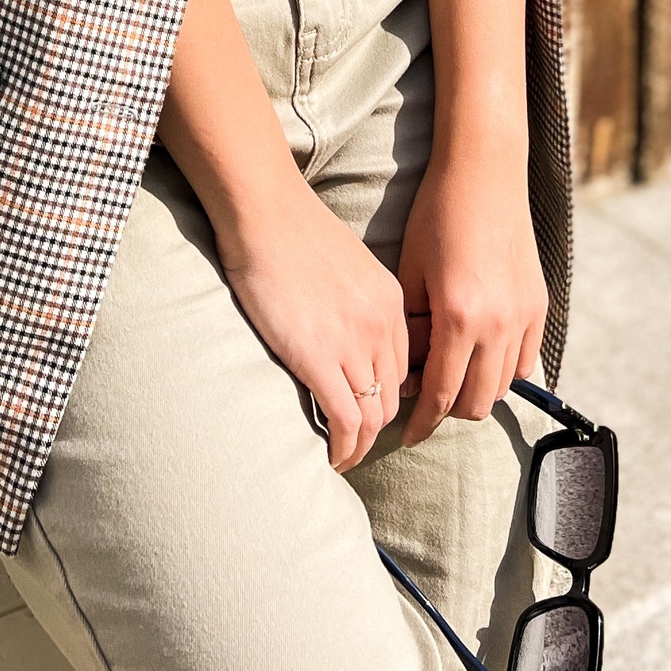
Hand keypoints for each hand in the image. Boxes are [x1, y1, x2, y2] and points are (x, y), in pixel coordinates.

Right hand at [217, 175, 409, 471]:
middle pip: (392, 397)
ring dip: (359, 447)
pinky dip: (342, 448)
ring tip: (340, 459)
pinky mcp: (319, 357)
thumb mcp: (346, 265)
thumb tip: (342, 329)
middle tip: (352, 445)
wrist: (266, 211)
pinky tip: (329, 458)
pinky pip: (345, 420)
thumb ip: (355, 300)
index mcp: (390, 301)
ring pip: (373, 417)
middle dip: (375, 430)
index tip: (366, 414)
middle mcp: (381, 325)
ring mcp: (353, 343)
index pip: (403, 368)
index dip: (386, 399)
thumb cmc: (292, 231)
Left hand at [396, 144, 547, 446]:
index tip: (404, 436)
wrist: (484, 173)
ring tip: (452, 375)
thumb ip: (412, 329)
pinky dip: (504, 369)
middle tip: (425, 400)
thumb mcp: (410, 273)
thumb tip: (408, 373)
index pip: (440, 395)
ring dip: (477, 390)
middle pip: (476, 403)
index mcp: (459, 318)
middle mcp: (498, 325)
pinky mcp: (539, 304)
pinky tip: (481, 355)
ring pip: (504, 386)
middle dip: (448, 411)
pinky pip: (526, 360)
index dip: (420, 423)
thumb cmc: (437, 215)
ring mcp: (524, 316)